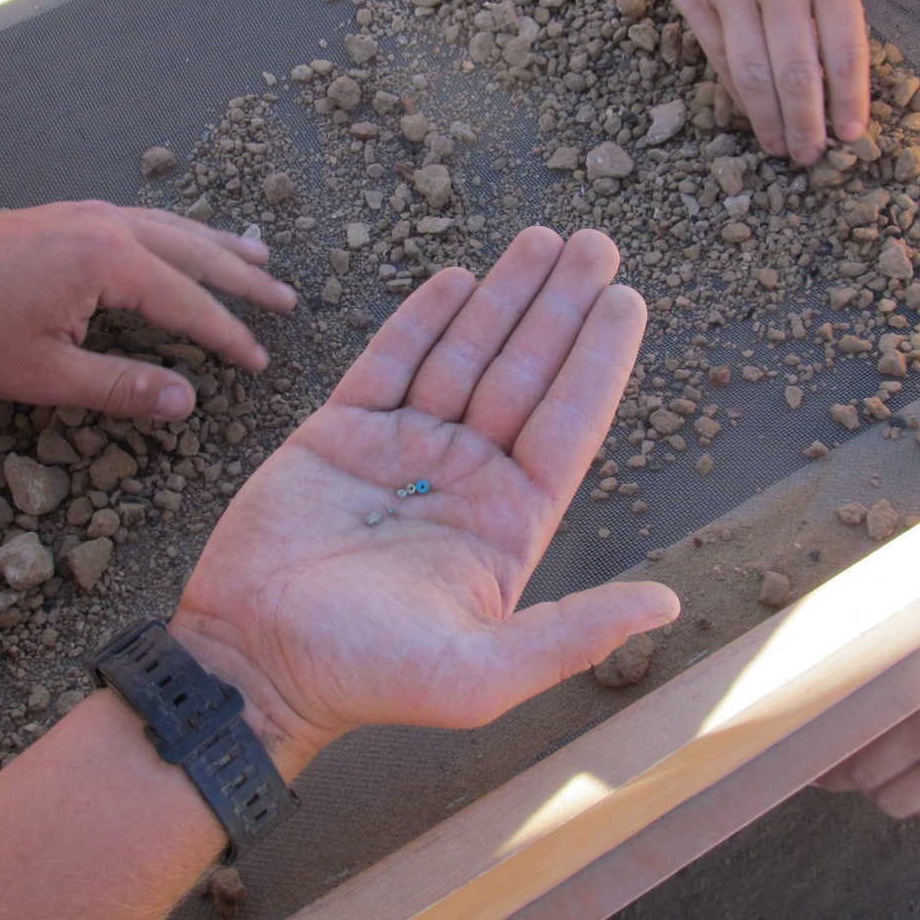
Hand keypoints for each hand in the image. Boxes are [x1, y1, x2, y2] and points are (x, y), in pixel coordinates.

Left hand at [0, 201, 296, 419]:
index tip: (261, 361)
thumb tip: (188, 403)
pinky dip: (179, 233)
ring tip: (258, 255)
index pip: (189, 303)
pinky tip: (184, 242)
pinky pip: (144, 219)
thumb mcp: (44, 373)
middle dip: (244, 277)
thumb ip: (121, 386)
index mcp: (108, 261)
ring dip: (218, 245)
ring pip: (173, 228)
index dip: (228, 336)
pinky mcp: (68, 214)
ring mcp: (87, 213)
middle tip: (288, 298)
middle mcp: (107, 225)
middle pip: (196, 252)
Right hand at [170, 227, 680, 764]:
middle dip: (560, 306)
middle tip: (596, 243)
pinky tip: (459, 277)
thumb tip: (670, 605)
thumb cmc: (366, 679)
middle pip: (524, 374)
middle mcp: (462, 477)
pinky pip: (390, 361)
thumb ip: (575, 633)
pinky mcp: (338, 434)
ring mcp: (401, 450)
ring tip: (541, 239)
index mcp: (505, 523)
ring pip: (464, 355)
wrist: (248, 664)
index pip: (567, 425)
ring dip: (502, 297)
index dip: (597, 360)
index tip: (628, 299)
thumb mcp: (482, 675)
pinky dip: (422, 317)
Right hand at [588, 0, 867, 165]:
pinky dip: (738, 90)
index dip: (849, 101)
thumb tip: (836, 78)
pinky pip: (720, 56)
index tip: (852, 137)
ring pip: (754, 74)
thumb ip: (831, 2)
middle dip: (807, 124)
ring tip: (781, 147)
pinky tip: (750, 110)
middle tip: (812, 158)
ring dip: (770, 120)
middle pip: (797, 73)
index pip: (844, 50)